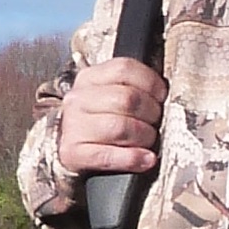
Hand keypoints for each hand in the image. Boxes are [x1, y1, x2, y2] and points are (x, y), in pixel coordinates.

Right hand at [58, 58, 168, 176]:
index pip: (124, 69)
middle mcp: (79, 99)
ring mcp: (73, 126)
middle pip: (126, 99)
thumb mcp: (107, 95)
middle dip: (151, 113)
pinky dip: (133, 159)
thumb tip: (163, 94)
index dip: (150, 82)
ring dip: (144, 136)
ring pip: (120, 127)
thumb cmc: (96, 121)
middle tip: (156, 122)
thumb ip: (130, 87)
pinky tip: (146, 159)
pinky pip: (109, 156)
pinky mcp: (73, 153)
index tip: (161, 95)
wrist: (66, 148)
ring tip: (150, 140)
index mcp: (89, 78)